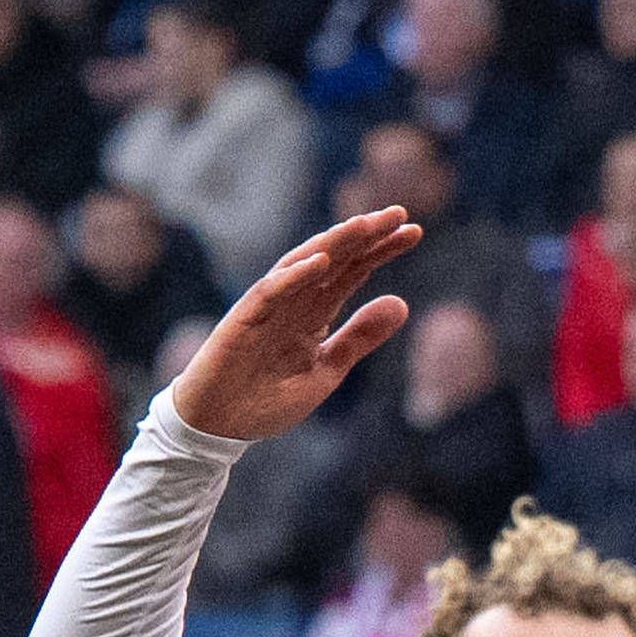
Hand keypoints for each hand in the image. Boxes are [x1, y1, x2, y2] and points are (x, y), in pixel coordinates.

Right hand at [173, 208, 425, 443]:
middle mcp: (294, 301)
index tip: (414, 231)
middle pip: (334, 259)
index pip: (353, 271)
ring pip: (303, 265)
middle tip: (398, 212)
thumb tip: (403, 303)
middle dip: (364, 235)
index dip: (381, 250)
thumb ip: (360, 338)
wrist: (221, 424)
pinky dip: (294, 276)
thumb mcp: (327, 370)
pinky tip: (320, 262)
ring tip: (364, 225)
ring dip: (333, 244)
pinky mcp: (244, 319)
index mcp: (315, 312)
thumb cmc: (268, 398)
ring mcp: (268, 307)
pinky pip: (271, 292)